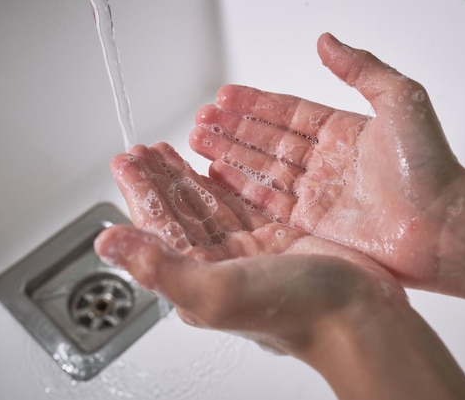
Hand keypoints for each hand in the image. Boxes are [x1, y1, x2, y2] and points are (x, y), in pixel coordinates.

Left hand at [94, 142, 402, 353]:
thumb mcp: (215, 289)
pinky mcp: (279, 237)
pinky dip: (227, 183)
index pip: (157, 230)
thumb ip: (159, 266)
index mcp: (199, 279)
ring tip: (168, 151)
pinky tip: (215, 167)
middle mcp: (222, 265)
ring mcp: (251, 250)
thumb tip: (107, 244)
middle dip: (160, 180)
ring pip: (210, 206)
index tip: (124, 162)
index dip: (139, 194)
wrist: (357, 314)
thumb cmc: (294, 310)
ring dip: (187, 178)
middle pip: (181, 214)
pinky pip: (244, 203)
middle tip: (143, 151)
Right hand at [190, 33, 464, 288]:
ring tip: (198, 140)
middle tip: (201, 118)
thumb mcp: (400, 98)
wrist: (442, 226)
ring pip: (263, 167)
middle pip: (269, 140)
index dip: (256, 103)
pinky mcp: (313, 223)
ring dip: (230, 154)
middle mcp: (327, 162)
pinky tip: (219, 174)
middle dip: (233, 128)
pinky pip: (269, 200)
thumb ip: (361, 68)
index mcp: (344, 131)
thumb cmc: (431, 166)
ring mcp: (318, 193)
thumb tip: (326, 40)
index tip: (226, 95)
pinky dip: (243, 187)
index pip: (289, 113)